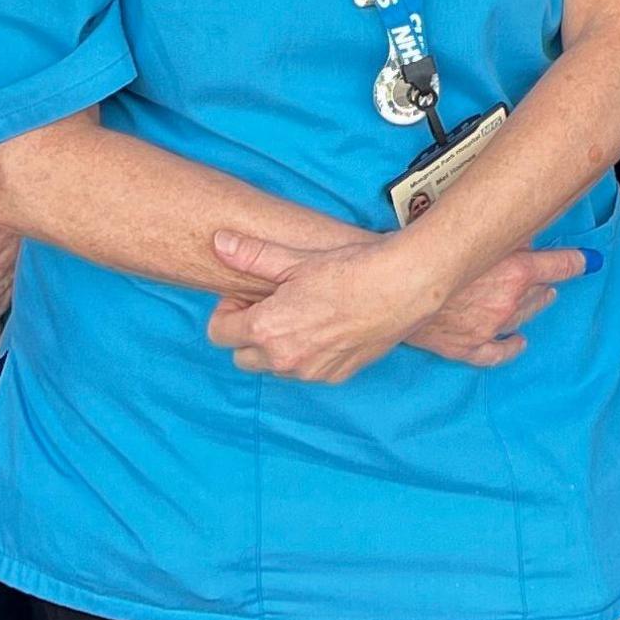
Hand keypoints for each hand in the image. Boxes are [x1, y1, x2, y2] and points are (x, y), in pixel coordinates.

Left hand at [203, 228, 470, 384]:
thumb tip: (220, 243)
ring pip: (274, 367)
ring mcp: (311, 372)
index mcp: (267, 329)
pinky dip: (307, 355)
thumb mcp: (295, 260)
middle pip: (241, 358)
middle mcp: (285, 359)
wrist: (401, 287)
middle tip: (271, 305)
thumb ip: (252, 256)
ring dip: (277, 347)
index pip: (218, 334)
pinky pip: (306, 371)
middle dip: (248, 334)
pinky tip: (325, 327)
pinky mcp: (336, 376)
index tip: (246, 297)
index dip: (227, 312)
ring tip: (301, 314)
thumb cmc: (349, 270)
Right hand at [408, 247, 595, 366]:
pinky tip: (518, 344)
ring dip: (533, 306)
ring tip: (541, 299)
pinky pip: (496, 353)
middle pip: (540, 292)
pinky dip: (510, 348)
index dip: (577, 262)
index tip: (590, 260)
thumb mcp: (476, 231)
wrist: (395, 285)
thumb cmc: (430, 251)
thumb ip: (503, 233)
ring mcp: (489, 327)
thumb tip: (522, 230)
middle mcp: (508, 301)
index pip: (559, 265)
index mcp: (516, 271)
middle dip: (545, 284)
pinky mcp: (467, 346)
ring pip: (522, 317)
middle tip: (548, 278)